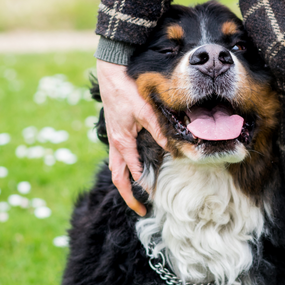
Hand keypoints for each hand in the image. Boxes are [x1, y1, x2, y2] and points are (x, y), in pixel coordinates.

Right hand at [96, 59, 166, 215]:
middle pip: (118, 178)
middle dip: (128, 196)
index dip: (143, 187)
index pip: (132, 173)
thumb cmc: (126, 91)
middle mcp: (115, 144)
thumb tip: (174, 147)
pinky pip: (117, 157)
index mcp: (122, 142)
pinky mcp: (115, 133)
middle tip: (141, 210)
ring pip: (116, 169)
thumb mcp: (145, 111)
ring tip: (134, 195)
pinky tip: (134, 169)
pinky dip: (124, 168)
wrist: (110, 74)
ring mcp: (113, 139)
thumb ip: (159, 130)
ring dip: (124, 183)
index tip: (154, 198)